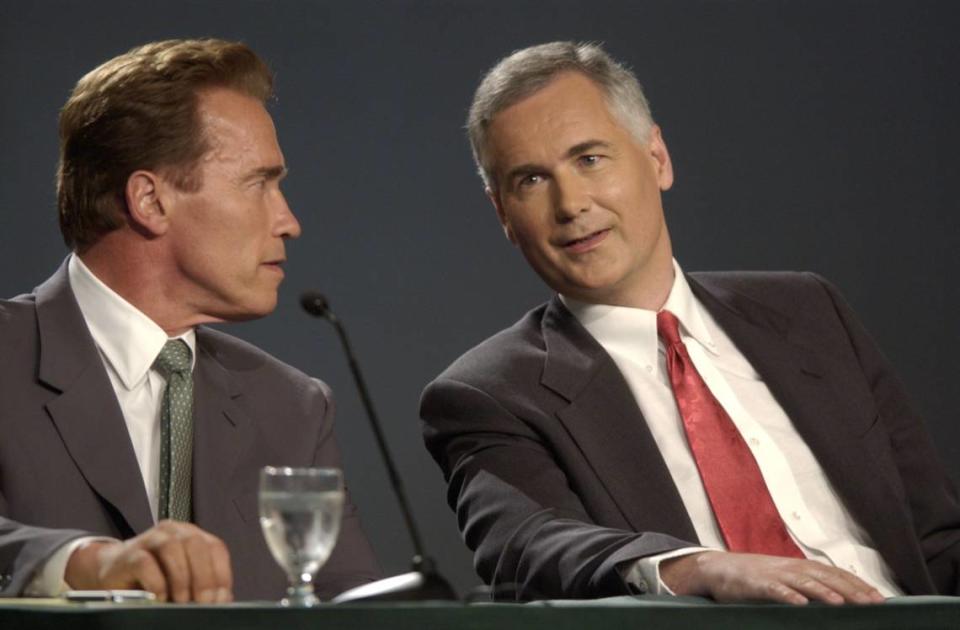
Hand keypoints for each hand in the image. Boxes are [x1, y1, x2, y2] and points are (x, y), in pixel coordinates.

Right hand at [64, 520, 232, 602]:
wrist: (112, 572)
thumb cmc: (152, 577)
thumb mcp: (182, 580)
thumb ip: (201, 585)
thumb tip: (221, 601)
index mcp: (192, 535)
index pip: (215, 548)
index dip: (221, 574)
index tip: (221, 599)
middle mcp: (173, 532)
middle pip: (196, 545)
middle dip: (204, 577)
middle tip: (203, 603)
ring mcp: (149, 539)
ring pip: (172, 548)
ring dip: (181, 578)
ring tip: (182, 601)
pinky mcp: (128, 554)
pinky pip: (145, 563)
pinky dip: (156, 582)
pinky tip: (160, 597)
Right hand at [660, 551, 885, 604]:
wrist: (717, 568)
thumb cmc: (753, 578)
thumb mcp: (784, 579)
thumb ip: (807, 586)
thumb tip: (836, 597)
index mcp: (800, 567)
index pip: (835, 574)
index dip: (858, 585)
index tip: (880, 598)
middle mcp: (791, 568)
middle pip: (826, 577)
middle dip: (851, 589)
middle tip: (873, 602)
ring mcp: (774, 575)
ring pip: (804, 581)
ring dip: (824, 592)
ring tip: (842, 603)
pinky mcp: (756, 584)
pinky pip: (774, 590)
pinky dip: (788, 595)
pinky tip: (800, 604)